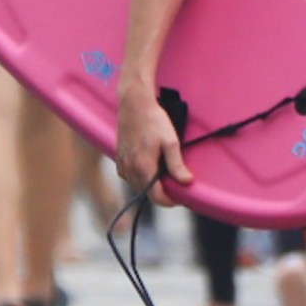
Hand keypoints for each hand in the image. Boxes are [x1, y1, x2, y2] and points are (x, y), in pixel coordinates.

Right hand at [115, 83, 192, 204]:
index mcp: (144, 166)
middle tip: (174, 183)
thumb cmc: (153, 121)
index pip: (156, 197)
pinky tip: (149, 166)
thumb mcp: (171, 141)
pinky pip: (129, 177)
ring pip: (137, 186)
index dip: (169, 201)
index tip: (179, 196)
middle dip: (161, 193)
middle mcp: (130, 169)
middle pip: (146, 193)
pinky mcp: (118, 159)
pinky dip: (140, 177)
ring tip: (163, 173)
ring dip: (150, 185)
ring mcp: (122, 164)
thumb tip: (186, 181)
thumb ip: (177, 164)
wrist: (134, 105)